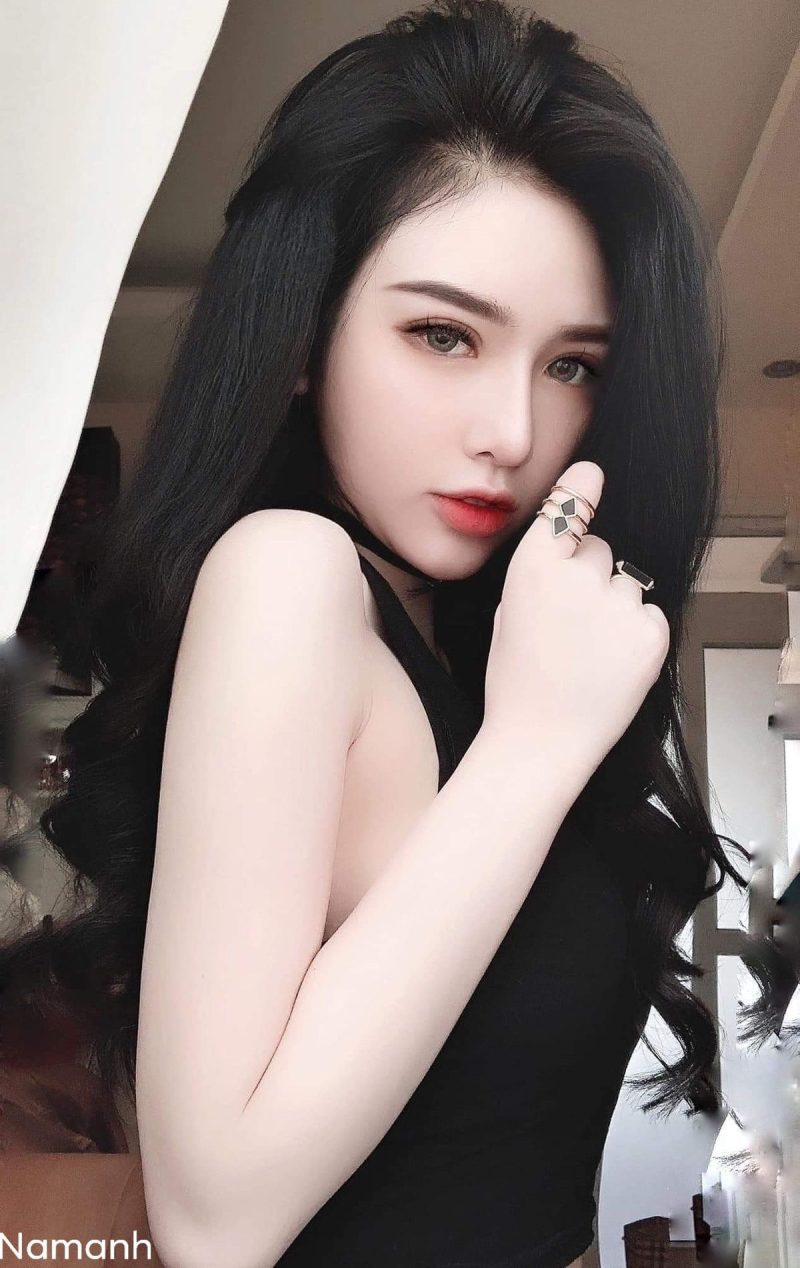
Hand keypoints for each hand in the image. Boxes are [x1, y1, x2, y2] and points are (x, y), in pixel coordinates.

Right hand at [481, 460, 669, 776]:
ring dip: (615, 607)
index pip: (565, 509)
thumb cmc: (517, 683)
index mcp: (532, 570)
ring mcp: (618, 605)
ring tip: (590, 652)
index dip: (580, 489)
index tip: (591, 473)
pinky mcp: (651, 634)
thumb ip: (541, 575)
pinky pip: (650, 614)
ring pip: (628, 583)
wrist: (540, 742)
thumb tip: (574, 549)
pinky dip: (637, 634)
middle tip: (571, 624)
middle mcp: (577, 577)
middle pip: (600, 550)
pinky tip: (610, 663)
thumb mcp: (508, 615)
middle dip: (590, 576)